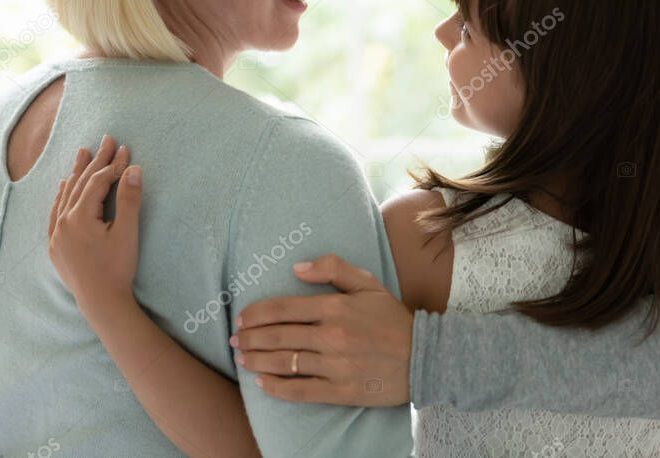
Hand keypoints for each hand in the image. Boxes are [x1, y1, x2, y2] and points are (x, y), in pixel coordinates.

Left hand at [48, 134, 142, 313]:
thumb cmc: (117, 268)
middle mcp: (62, 222)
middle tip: (107, 140)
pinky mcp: (55, 245)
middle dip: (95, 161)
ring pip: (65, 195)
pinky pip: (56, 211)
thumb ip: (129, 199)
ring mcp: (56, 234)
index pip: (97, 182)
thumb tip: (133, 169)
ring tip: (83, 152)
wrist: (101, 301)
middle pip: (80, 184)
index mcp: (79, 217)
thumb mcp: (127, 233)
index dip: (113, 164)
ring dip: (76, 173)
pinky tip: (64, 185)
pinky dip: (62, 195)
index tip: (126, 149)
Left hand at [233, 254, 412, 406]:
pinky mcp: (341, 391)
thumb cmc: (392, 319)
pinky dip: (276, 387)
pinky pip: (300, 390)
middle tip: (235, 339)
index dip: (256, 314)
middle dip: (250, 338)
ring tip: (241, 358)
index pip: (283, 308)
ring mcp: (335, 365)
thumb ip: (332, 268)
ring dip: (257, 360)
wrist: (424, 357)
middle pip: (278, 336)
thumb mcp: (367, 284)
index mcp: (336, 307)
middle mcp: (332, 336)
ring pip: (284, 363)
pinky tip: (262, 382)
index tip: (242, 318)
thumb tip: (296, 268)